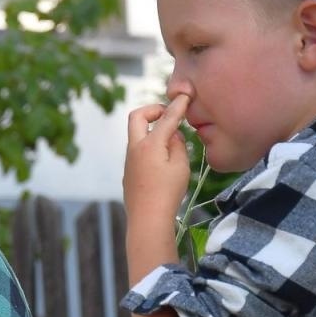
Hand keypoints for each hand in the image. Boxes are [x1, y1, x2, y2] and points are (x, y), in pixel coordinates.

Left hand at [122, 94, 191, 219]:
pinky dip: (150, 146)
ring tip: (171, 141)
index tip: (185, 97)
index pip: (166, 118)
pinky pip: (138, 151)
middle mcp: (135, 149)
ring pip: (137, 135)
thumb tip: (172, 134)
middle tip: (167, 114)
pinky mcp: (129, 172)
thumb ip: (177, 144)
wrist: (147, 219)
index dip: (177, 106)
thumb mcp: (180, 166)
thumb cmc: (167, 193)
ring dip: (152, 130)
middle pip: (137, 116)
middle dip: (152, 110)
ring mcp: (129, 160)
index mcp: (149, 144)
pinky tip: (163, 160)